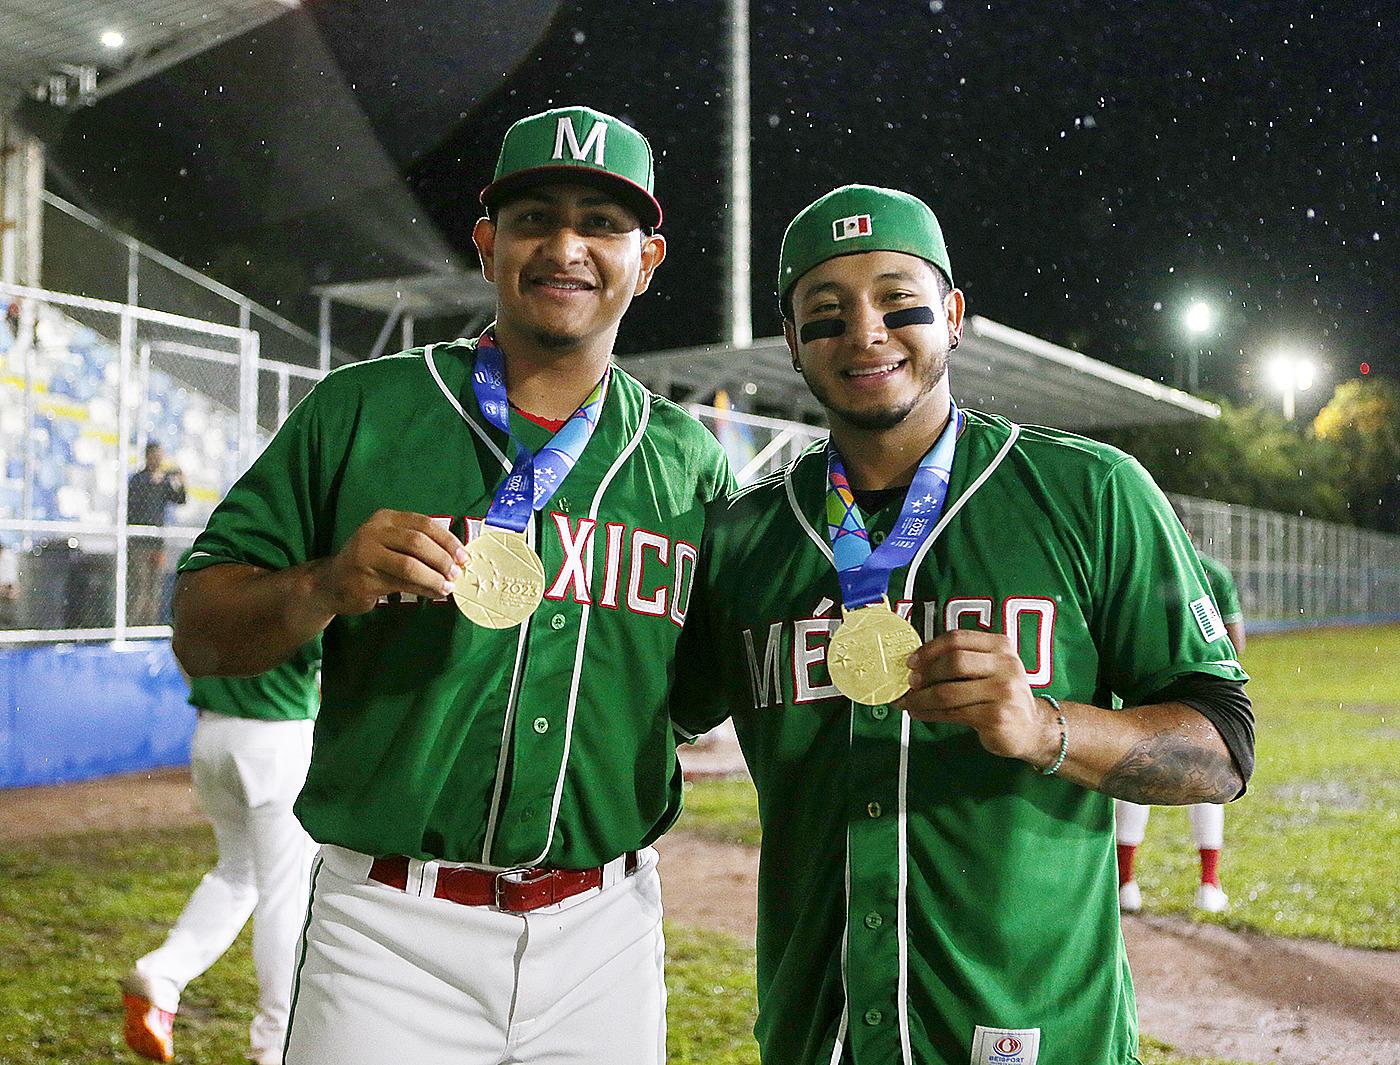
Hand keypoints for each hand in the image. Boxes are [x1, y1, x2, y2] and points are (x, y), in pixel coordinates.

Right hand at [312, 509, 466, 616]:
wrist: (331, 582)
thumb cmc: (370, 561)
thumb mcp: (391, 544)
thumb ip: (419, 546)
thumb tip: (457, 559)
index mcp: (385, 519)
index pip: (424, 524)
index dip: (448, 540)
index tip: (464, 556)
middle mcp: (373, 532)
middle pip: (417, 543)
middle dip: (442, 560)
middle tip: (457, 573)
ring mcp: (365, 555)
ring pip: (410, 566)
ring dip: (434, 578)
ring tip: (448, 587)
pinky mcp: (363, 580)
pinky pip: (401, 585)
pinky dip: (423, 590)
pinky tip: (433, 593)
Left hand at [896, 629, 1058, 765]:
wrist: (1032, 728)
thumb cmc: (1002, 696)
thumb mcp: (992, 669)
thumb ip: (963, 660)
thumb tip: (916, 664)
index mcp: (1001, 646)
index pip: (958, 639)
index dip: (929, 649)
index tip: (911, 661)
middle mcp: (1005, 665)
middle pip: (954, 662)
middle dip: (926, 673)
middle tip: (910, 683)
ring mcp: (1003, 691)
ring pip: (949, 691)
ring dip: (922, 698)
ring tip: (910, 702)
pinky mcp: (997, 716)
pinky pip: (953, 713)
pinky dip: (930, 713)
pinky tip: (921, 714)